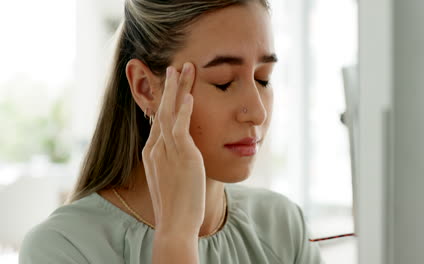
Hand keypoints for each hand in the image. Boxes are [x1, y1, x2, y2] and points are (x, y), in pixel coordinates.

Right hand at [142, 62, 205, 235]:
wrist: (175, 224)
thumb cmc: (176, 205)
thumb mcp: (170, 179)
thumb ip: (172, 162)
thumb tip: (181, 155)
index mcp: (152, 153)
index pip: (158, 120)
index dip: (164, 101)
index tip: (169, 86)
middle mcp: (156, 149)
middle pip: (161, 111)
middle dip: (168, 87)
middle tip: (174, 67)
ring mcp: (167, 151)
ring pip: (170, 113)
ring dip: (177, 89)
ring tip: (184, 69)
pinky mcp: (182, 156)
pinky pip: (180, 127)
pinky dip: (184, 110)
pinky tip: (190, 95)